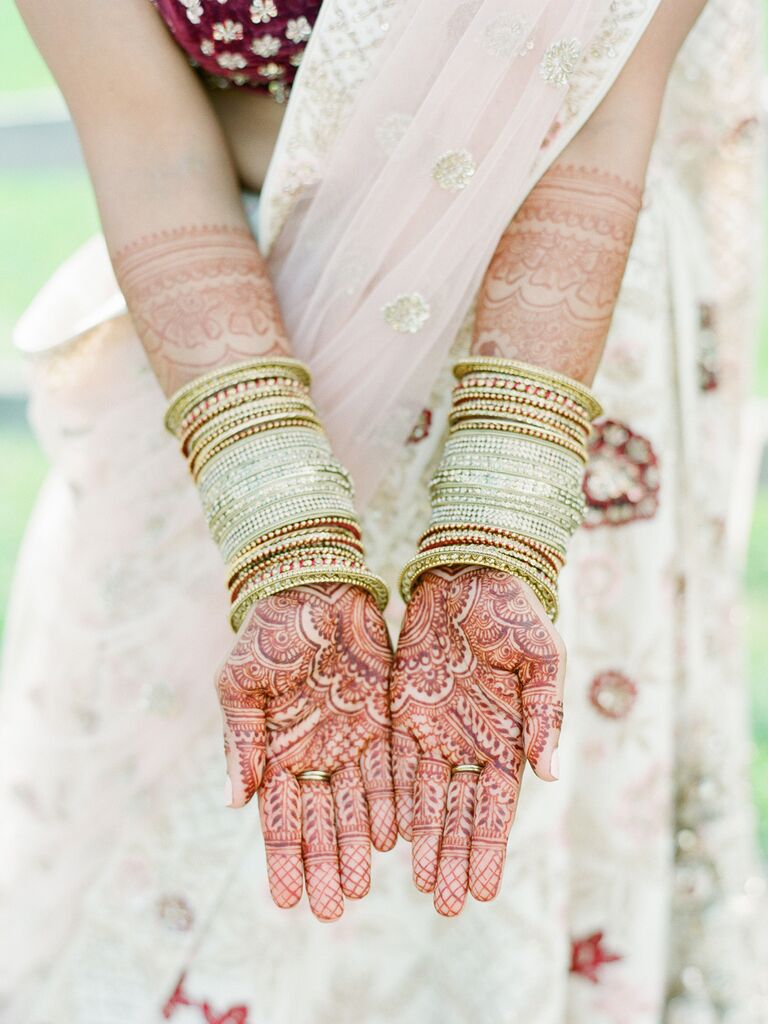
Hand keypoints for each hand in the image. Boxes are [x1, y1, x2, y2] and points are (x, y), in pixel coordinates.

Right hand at [216, 583, 396, 920]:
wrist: (316, 586)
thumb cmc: (270, 632)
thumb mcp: (240, 684)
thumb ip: (240, 741)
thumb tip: (234, 802)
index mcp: (275, 750)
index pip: (278, 816)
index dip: (282, 857)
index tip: (285, 900)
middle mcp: (314, 754)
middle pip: (320, 822)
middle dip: (324, 865)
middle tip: (329, 911)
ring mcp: (351, 740)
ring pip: (356, 805)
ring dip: (358, 846)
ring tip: (360, 886)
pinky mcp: (385, 721)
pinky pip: (391, 770)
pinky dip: (391, 803)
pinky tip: (394, 836)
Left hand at [390, 566, 564, 915]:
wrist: (468, 569)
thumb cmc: (512, 609)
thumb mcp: (540, 658)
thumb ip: (545, 714)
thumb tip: (551, 773)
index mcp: (507, 735)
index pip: (495, 805)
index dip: (487, 847)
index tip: (482, 891)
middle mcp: (468, 741)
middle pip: (457, 812)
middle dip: (451, 858)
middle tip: (443, 906)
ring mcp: (433, 728)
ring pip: (422, 797)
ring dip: (420, 841)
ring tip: (414, 884)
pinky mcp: (400, 709)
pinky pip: (391, 762)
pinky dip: (389, 798)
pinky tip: (383, 834)